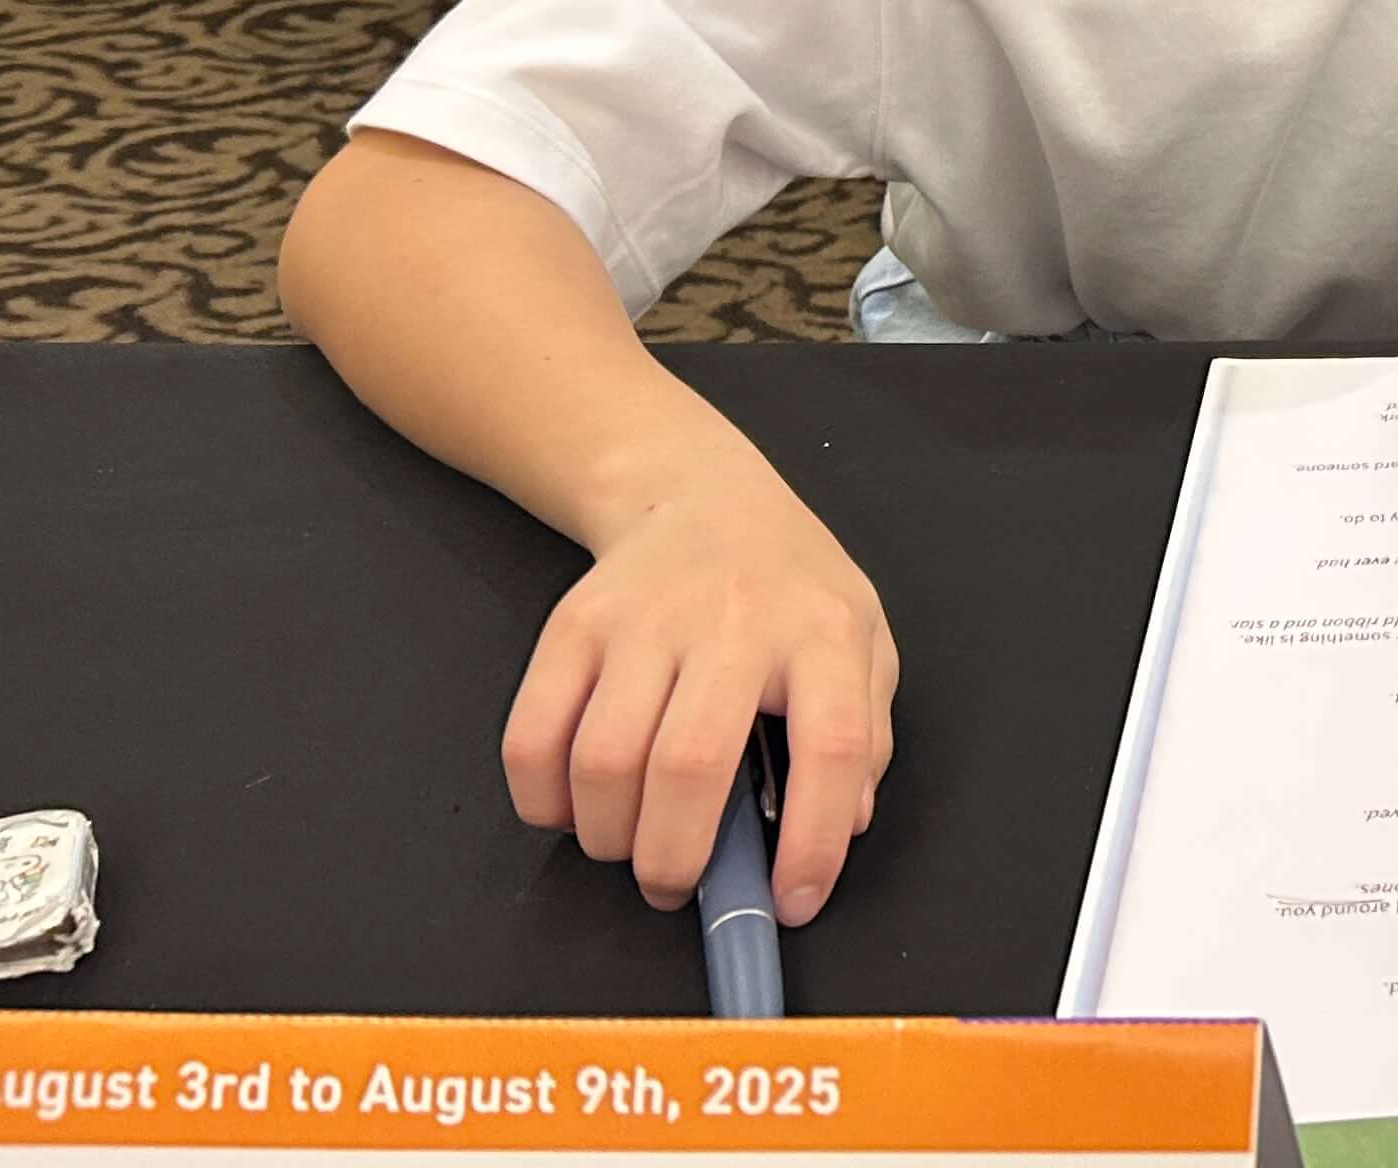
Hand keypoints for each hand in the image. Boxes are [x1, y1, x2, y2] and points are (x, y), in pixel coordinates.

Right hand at [503, 448, 897, 923]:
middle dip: (675, 858)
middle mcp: (734, 619)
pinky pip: (533, 737)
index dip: (812, 840)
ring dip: (608, 836)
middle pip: (689, 764)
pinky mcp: (571, 625)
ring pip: (604, 760)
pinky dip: (543, 801)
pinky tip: (574, 807)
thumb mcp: (862, 642)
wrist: (700, 494)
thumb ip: (864, 735)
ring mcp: (643, 618)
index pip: (831, 747)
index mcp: (824, 631)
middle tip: (675, 886)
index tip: (792, 903)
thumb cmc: (790, 588)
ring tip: (628, 844)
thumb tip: (845, 825)